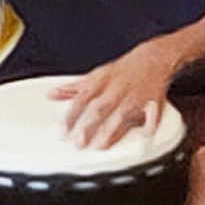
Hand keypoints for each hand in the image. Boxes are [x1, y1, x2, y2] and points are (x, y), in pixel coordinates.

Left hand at [53, 42, 175, 151]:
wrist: (152, 58)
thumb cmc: (122, 71)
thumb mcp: (95, 75)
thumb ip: (73, 88)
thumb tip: (51, 95)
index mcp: (100, 83)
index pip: (81, 101)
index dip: (71, 118)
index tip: (64, 133)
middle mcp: (116, 90)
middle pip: (98, 109)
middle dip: (87, 126)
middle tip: (78, 144)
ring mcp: (135, 97)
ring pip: (121, 115)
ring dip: (110, 131)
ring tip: (99, 146)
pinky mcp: (153, 102)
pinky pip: (152, 115)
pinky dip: (149, 125)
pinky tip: (144, 135)